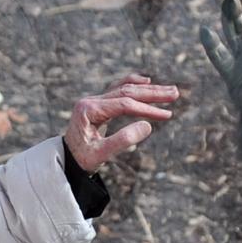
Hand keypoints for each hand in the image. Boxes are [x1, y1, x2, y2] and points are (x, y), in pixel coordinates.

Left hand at [64, 74, 178, 172]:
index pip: (124, 104)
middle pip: (126, 91)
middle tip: (175, 93)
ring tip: (170, 90)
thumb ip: (123, 140)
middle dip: (153, 93)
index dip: (147, 109)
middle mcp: (91, 101)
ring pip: (124, 89)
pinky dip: (133, 85)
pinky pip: (118, 90)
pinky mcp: (98, 104)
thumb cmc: (82, 159)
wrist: (66, 160)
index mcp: (89, 110)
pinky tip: (146, 82)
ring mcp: (94, 101)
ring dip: (147, 89)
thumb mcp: (101, 155)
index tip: (167, 115)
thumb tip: (147, 126)